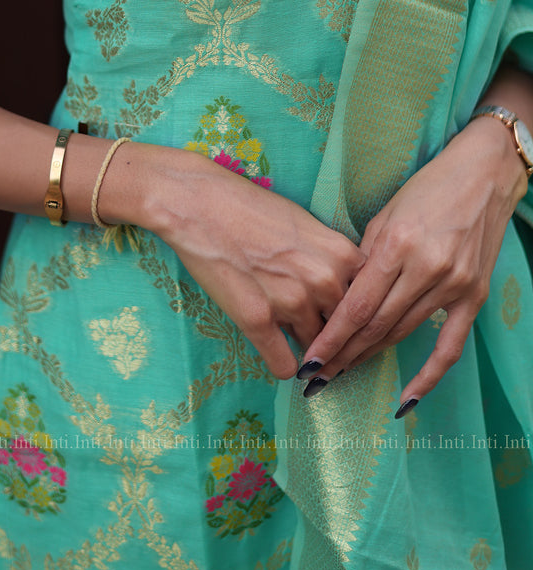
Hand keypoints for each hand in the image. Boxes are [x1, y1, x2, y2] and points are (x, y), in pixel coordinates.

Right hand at [137, 148, 365, 379]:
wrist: (199, 203)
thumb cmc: (250, 207)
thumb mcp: (306, 224)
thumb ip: (332, 259)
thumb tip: (345, 293)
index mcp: (341, 255)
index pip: (370, 302)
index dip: (359, 315)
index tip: (352, 325)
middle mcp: (323, 281)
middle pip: (346, 331)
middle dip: (337, 339)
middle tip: (326, 341)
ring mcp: (290, 302)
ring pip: (317, 351)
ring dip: (309, 351)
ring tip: (297, 343)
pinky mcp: (256, 320)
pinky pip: (283, 366)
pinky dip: (283, 365)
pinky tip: (277, 354)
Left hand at [295, 117, 525, 408]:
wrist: (484, 175)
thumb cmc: (427, 187)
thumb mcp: (386, 213)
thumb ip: (365, 256)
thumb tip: (342, 295)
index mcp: (398, 245)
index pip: (358, 305)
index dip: (332, 337)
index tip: (309, 359)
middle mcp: (426, 269)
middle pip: (377, 326)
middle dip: (343, 354)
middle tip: (316, 375)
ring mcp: (454, 285)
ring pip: (403, 334)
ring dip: (370, 357)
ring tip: (341, 374)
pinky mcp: (474, 296)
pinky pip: (450, 345)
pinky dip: (427, 375)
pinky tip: (406, 400)